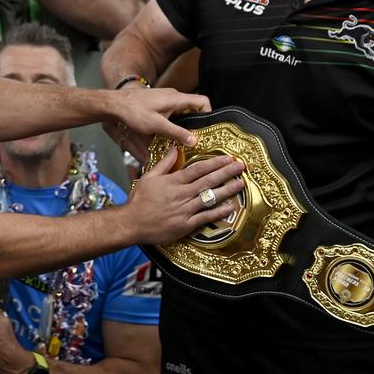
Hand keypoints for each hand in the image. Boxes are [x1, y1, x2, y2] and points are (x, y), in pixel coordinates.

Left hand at [104, 86, 210, 161]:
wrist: (115, 104)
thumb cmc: (134, 112)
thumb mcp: (157, 125)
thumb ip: (177, 133)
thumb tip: (195, 140)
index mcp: (176, 98)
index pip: (203, 101)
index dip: (209, 114)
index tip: (207, 129)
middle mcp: (174, 96)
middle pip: (194, 108)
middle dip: (197, 123)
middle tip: (197, 139)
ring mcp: (166, 98)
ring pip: (182, 111)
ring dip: (184, 124)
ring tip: (183, 140)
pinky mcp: (159, 102)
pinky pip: (173, 112)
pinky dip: (174, 122)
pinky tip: (169, 134)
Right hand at [127, 147, 244, 244]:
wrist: (132, 223)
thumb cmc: (139, 200)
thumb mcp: (149, 177)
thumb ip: (165, 163)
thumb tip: (175, 148)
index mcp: (174, 182)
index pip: (198, 169)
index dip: (215, 163)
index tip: (227, 158)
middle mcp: (182, 194)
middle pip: (208, 181)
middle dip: (226, 172)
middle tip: (241, 166)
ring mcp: (185, 210)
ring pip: (210, 198)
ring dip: (227, 190)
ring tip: (240, 183)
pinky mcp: (186, 225)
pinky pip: (206, 217)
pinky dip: (219, 212)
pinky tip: (230, 207)